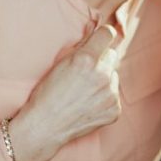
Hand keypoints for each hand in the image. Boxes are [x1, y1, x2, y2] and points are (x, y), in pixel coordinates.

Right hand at [7, 25, 121, 160]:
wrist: (45, 126)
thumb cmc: (47, 94)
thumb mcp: (59, 63)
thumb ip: (81, 48)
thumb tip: (95, 34)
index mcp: (86, 59)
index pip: (108, 33)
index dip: (102, 36)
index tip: (100, 39)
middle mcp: (102, 74)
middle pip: (112, 55)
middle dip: (101, 60)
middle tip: (85, 73)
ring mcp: (110, 94)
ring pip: (113, 76)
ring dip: (104, 80)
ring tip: (84, 92)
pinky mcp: (114, 109)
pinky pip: (114, 95)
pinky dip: (104, 98)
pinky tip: (88, 104)